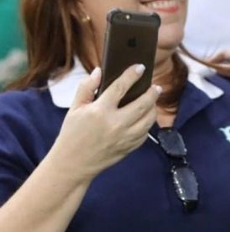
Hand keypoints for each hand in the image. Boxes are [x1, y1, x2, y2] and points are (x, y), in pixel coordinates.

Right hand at [48, 65, 160, 182]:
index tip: (140, 67)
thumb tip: (99, 71)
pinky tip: (145, 117)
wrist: (72, 164)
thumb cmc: (72, 134)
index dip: (132, 75)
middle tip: (155, 86)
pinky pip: (145, 133)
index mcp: (99, 111)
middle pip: (142, 103)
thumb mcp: (74, 108)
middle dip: (152, 92)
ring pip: (149, 119)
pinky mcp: (129, 148)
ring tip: (152, 101)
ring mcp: (124, 137)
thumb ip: (86, 87)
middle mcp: (115, 124)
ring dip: (153, 107)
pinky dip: (147, 123)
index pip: (121, 87)